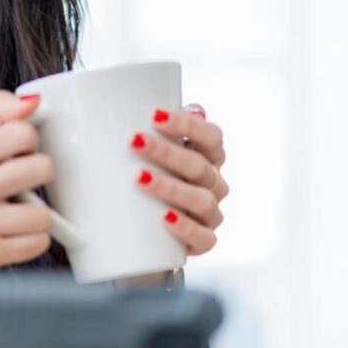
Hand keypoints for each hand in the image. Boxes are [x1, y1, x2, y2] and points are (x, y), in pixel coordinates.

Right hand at [0, 90, 53, 280]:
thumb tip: (32, 101)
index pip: (23, 133)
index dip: (27, 142)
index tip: (16, 153)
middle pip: (42, 168)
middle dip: (36, 175)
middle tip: (19, 182)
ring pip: (43, 213)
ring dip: (35, 213)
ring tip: (13, 211)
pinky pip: (37, 243)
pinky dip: (30, 240)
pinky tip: (11, 233)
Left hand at [129, 104, 228, 255]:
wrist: (138, 235)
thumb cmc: (140, 180)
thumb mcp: (138, 154)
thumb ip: (142, 129)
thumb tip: (134, 104)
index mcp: (207, 156)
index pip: (211, 136)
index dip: (188, 124)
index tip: (154, 115)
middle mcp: (213, 183)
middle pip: (200, 165)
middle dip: (167, 152)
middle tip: (134, 142)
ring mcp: (210, 214)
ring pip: (202, 199)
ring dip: (171, 187)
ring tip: (139, 178)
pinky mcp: (203, 242)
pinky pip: (204, 238)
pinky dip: (185, 227)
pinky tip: (164, 217)